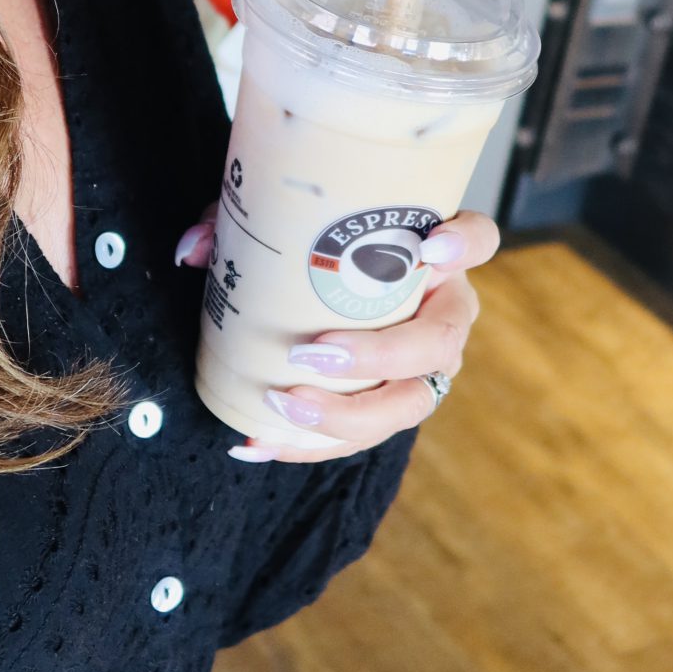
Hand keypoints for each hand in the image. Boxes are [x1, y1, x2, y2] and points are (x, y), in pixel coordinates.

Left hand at [173, 199, 500, 462]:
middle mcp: (443, 316)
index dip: (464, 245)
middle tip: (312, 354)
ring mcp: (424, 370)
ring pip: (408, 405)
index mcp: (435, 259)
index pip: (478, 240)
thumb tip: (194, 252)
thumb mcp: (282, 225)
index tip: (430, 247)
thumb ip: (243, 225)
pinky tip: (259, 444)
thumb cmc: (315, 249)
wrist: (320, 297)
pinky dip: (309, 446)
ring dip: (345, 416)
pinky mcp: (390, 409)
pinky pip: (364, 439)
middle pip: (439, 343)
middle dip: (380, 355)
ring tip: (281, 407)